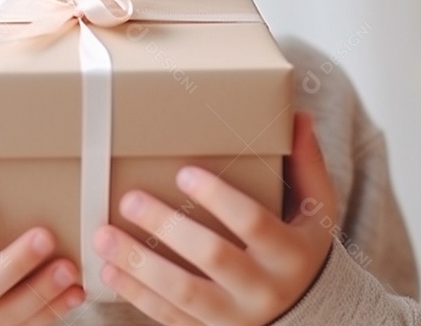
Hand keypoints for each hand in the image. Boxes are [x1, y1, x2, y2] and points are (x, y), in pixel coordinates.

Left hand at [91, 111, 337, 325]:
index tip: (184, 172)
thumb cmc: (304, 248)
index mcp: (290, 253)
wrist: (313, 315)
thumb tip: (298, 115)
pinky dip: (136, 295)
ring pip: (183, 293)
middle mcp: (265, 290)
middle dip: (167, 227)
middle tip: (129, 199)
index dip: (219, 198)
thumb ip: (306, 164)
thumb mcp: (317, 209)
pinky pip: (170, 317)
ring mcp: (237, 318)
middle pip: (212, 256)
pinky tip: (109, 270)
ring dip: (138, 264)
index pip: (254, 222)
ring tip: (104, 235)